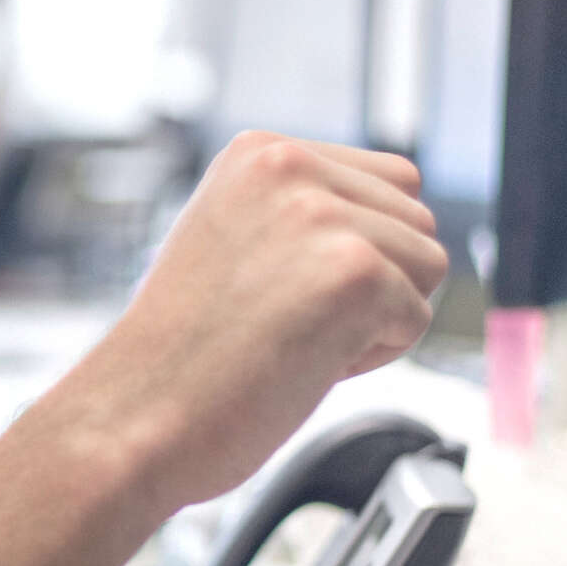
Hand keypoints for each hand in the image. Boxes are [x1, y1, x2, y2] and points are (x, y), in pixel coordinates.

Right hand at [75, 132, 446, 512]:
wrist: (139, 413)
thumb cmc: (183, 349)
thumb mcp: (235, 236)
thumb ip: (303, 212)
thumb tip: (396, 220)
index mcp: (261, 152)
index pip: (389, 179)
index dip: (359, 245)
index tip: (288, 283)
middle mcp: (290, 167)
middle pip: (416, 219)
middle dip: (376, 279)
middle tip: (289, 316)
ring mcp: (322, 216)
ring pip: (427, 266)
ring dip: (378, 315)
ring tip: (297, 334)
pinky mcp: (354, 272)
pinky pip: (417, 319)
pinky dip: (374, 355)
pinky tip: (304, 358)